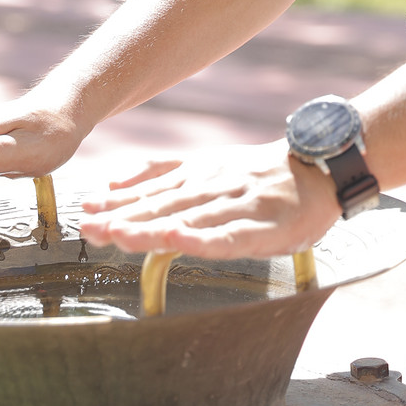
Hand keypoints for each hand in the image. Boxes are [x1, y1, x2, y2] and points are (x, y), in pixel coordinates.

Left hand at [79, 141, 341, 259]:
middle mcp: (213, 186)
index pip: (152, 191)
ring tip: (120, 235)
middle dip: (125, 218)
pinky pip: (229, 236)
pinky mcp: (263, 227)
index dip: (118, 204)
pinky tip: (178, 241)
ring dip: (153, 228)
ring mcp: (237, 206)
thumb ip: (160, 172)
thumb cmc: (259, 174)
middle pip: (165, 206)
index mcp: (198, 173)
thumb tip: (109, 183)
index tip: (86, 213)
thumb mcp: (208, 163)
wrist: (320, 168)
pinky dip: (202, 238)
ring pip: (190, 219)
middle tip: (91, 229)